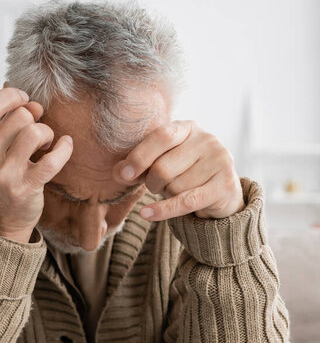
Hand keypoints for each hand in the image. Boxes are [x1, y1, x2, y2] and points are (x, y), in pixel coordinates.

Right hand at [0, 86, 72, 242]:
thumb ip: (7, 123)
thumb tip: (33, 103)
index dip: (9, 97)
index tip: (24, 99)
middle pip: (18, 118)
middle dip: (34, 118)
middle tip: (38, 130)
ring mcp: (5, 175)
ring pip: (34, 133)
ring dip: (47, 133)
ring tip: (46, 142)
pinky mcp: (26, 188)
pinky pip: (52, 160)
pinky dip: (64, 148)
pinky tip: (66, 145)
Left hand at [112, 120, 244, 220]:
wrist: (221, 194)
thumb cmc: (185, 174)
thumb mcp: (161, 164)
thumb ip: (139, 166)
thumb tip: (117, 172)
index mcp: (189, 128)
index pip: (161, 136)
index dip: (140, 156)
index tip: (124, 174)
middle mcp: (207, 140)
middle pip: (164, 167)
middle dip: (152, 183)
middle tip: (156, 187)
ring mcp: (220, 161)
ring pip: (175, 187)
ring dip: (167, 195)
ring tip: (176, 191)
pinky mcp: (225, 185)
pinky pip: (186, 201)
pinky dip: (164, 210)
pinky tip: (147, 214)